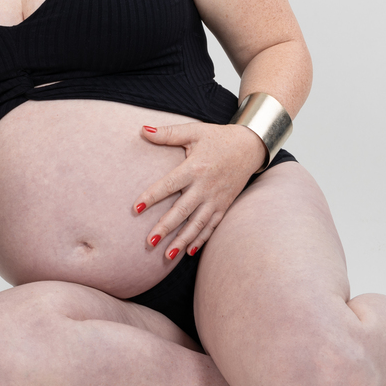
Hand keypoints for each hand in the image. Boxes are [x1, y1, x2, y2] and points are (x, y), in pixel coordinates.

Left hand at [133, 122, 266, 259]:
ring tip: (167, 256)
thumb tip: (142, 130)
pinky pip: (212, 226)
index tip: (135, 209)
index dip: (152, 197)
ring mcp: (216, 198)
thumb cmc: (217, 138)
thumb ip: (168, 134)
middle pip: (183, 210)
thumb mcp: (194, 131)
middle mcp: (205, 186)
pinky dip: (201, 239)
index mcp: (195, 168)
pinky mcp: (224, 205)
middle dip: (166, 228)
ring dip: (182, 240)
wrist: (250, 146)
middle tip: (149, 242)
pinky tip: (190, 251)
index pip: (169, 185)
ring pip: (197, 224)